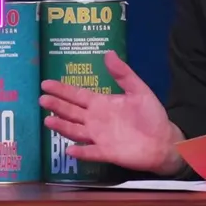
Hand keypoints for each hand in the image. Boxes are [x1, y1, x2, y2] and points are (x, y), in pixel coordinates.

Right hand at [39, 50, 184, 174]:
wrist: (163, 140)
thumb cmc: (150, 115)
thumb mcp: (138, 90)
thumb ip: (123, 74)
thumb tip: (108, 53)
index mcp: (102, 104)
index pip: (77, 95)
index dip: (62, 89)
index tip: (45, 84)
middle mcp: (96, 120)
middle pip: (71, 112)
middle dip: (57, 105)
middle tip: (41, 99)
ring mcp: (99, 137)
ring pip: (76, 131)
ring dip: (63, 126)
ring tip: (48, 120)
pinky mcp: (107, 153)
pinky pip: (91, 152)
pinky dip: (81, 152)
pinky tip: (70, 149)